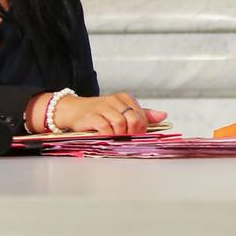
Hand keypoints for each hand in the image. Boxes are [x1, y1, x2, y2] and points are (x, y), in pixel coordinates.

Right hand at [47, 92, 167, 135]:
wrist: (72, 110)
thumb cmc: (100, 113)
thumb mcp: (121, 111)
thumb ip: (142, 114)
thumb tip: (163, 116)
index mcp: (125, 98)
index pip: (142, 116)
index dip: (140, 129)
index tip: (134, 134)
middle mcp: (115, 100)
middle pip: (134, 120)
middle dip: (132, 133)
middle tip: (125, 137)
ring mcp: (103, 107)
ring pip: (121, 124)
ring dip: (119, 135)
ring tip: (113, 136)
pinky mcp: (92, 116)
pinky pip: (106, 128)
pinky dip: (108, 135)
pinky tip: (105, 135)